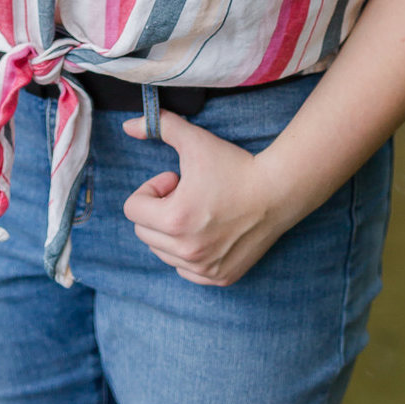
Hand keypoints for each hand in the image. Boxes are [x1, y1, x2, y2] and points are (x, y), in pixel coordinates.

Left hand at [121, 111, 291, 285]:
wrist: (277, 192)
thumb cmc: (234, 165)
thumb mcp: (194, 140)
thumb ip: (159, 126)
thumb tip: (127, 126)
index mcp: (174, 220)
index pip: (133, 209)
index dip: (151, 189)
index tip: (175, 179)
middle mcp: (186, 250)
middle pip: (143, 232)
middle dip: (159, 210)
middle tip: (187, 193)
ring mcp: (203, 268)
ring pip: (162, 252)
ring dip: (172, 232)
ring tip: (199, 211)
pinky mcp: (219, 278)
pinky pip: (185, 270)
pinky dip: (188, 253)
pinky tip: (208, 231)